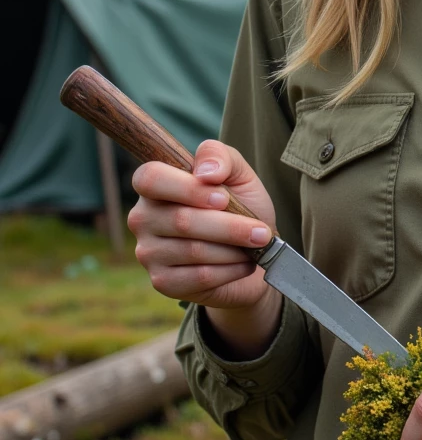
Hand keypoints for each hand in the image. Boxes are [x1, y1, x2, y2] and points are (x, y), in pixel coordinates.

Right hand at [128, 140, 281, 354]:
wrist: (253, 254)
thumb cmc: (241, 208)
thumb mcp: (238, 174)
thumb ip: (221, 157)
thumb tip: (205, 170)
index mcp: (155, 185)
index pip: (150, 179)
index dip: (187, 188)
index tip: (223, 198)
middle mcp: (143, 217)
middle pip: (181, 220)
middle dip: (230, 227)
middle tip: (261, 232)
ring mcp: (148, 252)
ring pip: (193, 250)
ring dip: (233, 249)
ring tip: (252, 246)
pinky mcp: (162, 282)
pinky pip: (199, 277)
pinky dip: (230, 270)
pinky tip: (242, 264)